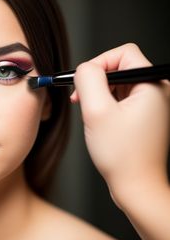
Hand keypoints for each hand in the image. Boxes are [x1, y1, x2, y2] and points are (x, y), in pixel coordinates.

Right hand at [71, 43, 169, 206]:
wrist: (136, 186)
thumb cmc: (121, 155)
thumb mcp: (96, 111)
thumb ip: (88, 80)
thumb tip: (85, 67)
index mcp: (152, 85)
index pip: (123, 53)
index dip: (98, 63)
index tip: (83, 82)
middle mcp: (157, 91)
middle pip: (120, 68)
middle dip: (96, 82)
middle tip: (81, 101)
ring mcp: (152, 104)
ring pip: (118, 84)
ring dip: (99, 95)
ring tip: (91, 115)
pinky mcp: (145, 115)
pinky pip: (121, 98)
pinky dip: (106, 105)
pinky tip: (99, 121)